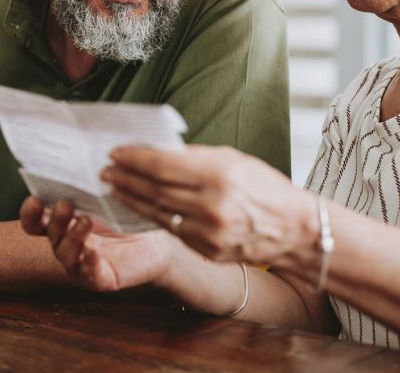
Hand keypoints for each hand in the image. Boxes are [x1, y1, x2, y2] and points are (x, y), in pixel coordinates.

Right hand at [19, 196, 176, 291]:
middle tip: (66, 203)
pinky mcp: (101, 278)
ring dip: (71, 237)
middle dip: (55, 218)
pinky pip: (90, 274)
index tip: (35, 198)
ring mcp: (81, 263)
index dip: (30, 212)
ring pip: (65, 254)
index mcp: (64, 223)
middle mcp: (68, 244)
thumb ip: (93, 185)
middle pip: (50, 234)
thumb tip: (86, 155)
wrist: (160, 243)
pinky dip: (89, 263)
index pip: (35, 221)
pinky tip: (93, 253)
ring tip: (86, 221)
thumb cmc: (130, 216)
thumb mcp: (110, 198)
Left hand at [103, 145, 317, 267]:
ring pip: (156, 211)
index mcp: (219, 175)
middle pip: (154, 189)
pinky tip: (134, 205)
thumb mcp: (233, 160)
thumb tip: (157, 151)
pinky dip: (148, 215)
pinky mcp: (204, 249)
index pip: (163, 166)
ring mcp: (207, 232)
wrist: (294, 230)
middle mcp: (211, 205)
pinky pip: (168, 228)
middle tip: (104, 169)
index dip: (134, 159)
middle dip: (125, 178)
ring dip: (129, 197)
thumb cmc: (264, 187)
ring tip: (112, 185)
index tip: (116, 152)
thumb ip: (194, 158)